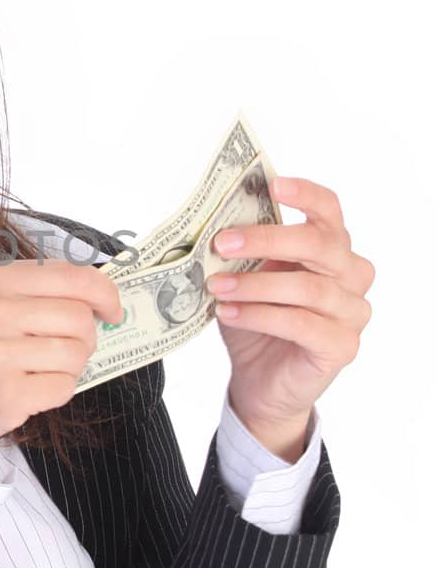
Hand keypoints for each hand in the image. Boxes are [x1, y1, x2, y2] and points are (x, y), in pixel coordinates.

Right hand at [0, 257, 123, 471]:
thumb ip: (28, 296)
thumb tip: (95, 299)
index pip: (72, 276)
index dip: (104, 293)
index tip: (112, 310)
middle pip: (80, 317)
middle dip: (85, 339)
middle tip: (61, 352)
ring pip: (77, 354)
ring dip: (69, 369)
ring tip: (35, 374)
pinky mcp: (7, 394)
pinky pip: (64, 388)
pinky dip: (54, 394)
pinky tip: (26, 394)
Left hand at [206, 175, 374, 445]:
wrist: (260, 382)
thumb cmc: (256, 322)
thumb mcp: (246, 279)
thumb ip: (243, 253)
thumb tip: (215, 222)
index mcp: (332, 249)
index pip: (329, 211)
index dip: (305, 194)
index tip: (272, 185)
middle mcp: (352, 275)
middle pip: (319, 245)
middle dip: (267, 239)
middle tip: (221, 242)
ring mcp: (353, 312)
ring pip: (308, 287)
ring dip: (255, 284)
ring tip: (216, 287)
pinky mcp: (342, 346)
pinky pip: (301, 324)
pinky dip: (260, 315)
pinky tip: (228, 312)